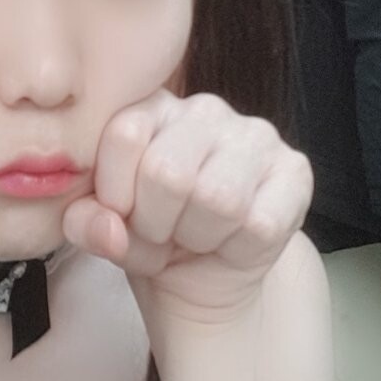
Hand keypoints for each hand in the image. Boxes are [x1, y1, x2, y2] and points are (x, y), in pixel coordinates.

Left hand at [60, 89, 312, 332]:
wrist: (208, 276)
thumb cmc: (150, 235)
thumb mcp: (103, 230)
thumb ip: (85, 223)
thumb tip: (110, 228)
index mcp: (153, 105)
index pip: (124, 134)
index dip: (116, 193)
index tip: (124, 214)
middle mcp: (206, 108)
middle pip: (167, 170)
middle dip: (155, 222)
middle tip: (163, 232)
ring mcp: (257, 135)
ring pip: (218, 198)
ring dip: (197, 238)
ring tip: (195, 237)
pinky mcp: (295, 172)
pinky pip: (259, 223)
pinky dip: (235, 248)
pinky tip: (230, 242)